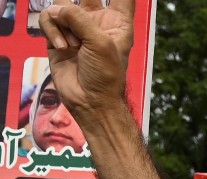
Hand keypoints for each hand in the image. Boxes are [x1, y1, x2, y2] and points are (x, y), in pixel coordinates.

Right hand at [38, 0, 134, 116]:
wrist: (90, 100)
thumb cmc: (106, 76)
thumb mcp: (100, 43)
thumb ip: (79, 18)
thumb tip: (58, 9)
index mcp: (118, 22)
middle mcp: (97, 21)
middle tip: (75, 4)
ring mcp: (76, 27)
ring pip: (62, 4)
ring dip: (62, 19)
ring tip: (71, 42)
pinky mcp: (58, 35)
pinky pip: (48, 19)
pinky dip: (51, 30)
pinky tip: (61, 46)